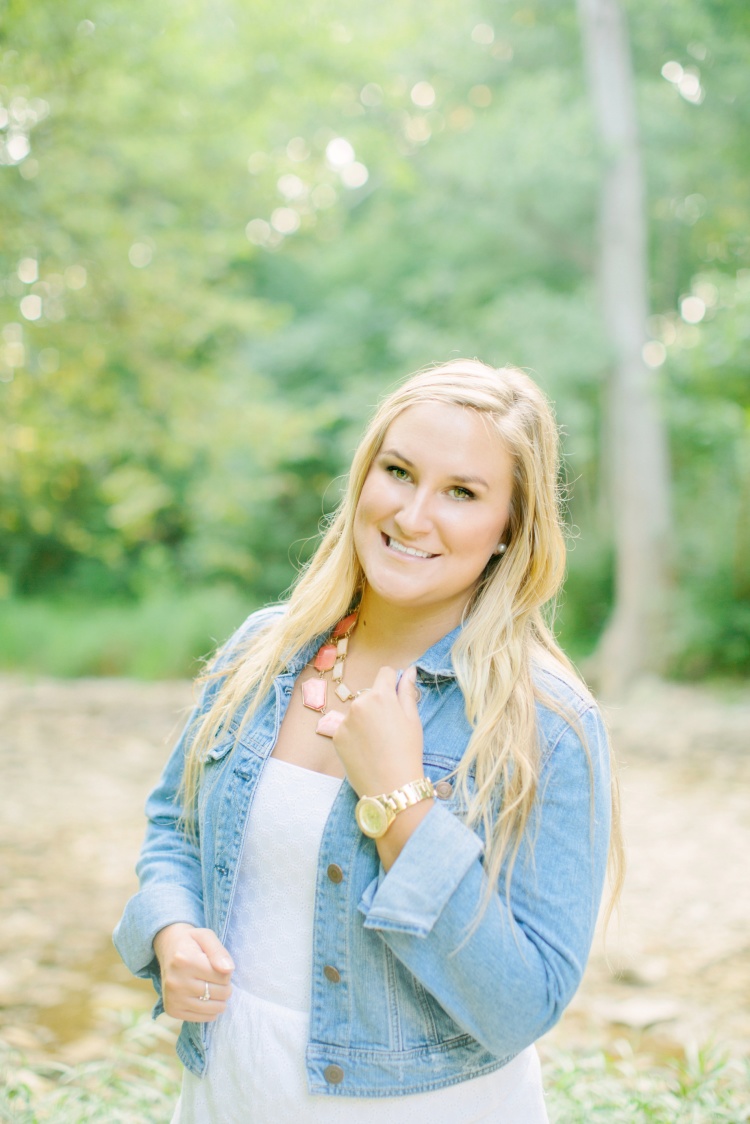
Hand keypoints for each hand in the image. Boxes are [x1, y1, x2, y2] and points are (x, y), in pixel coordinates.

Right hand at [153, 923, 233, 1021]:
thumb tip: (229, 970)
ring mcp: (173, 998)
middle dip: (225, 986)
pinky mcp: (172, 1010)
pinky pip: (203, 1018)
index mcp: (185, 961)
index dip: (227, 971)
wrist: (167, 948)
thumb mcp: (206, 936)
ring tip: (212, 988)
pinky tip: (204, 998)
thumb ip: (218, 951)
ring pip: (213, 1008)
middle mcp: (176, 982)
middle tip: (217, 978)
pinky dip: (210, 1010)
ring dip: (220, 1000)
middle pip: (220, 993)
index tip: (219, 965)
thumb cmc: (191, 942)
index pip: (223, 976)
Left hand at [333, 665, 423, 798]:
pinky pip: (347, 727)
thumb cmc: (408, 752)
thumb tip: (409, 670)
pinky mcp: (336, 736)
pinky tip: (366, 750)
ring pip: (357, 711)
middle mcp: (359, 703)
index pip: (385, 673)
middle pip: (370, 694)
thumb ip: (407, 691)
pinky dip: (355, 735)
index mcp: (381, 695)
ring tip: (378, 743)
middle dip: (379, 704)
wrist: (391, 787)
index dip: (393, 683)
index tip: (397, 698)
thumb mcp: (413, 720)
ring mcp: (344, 720)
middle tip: (390, 729)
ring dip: (365, 719)